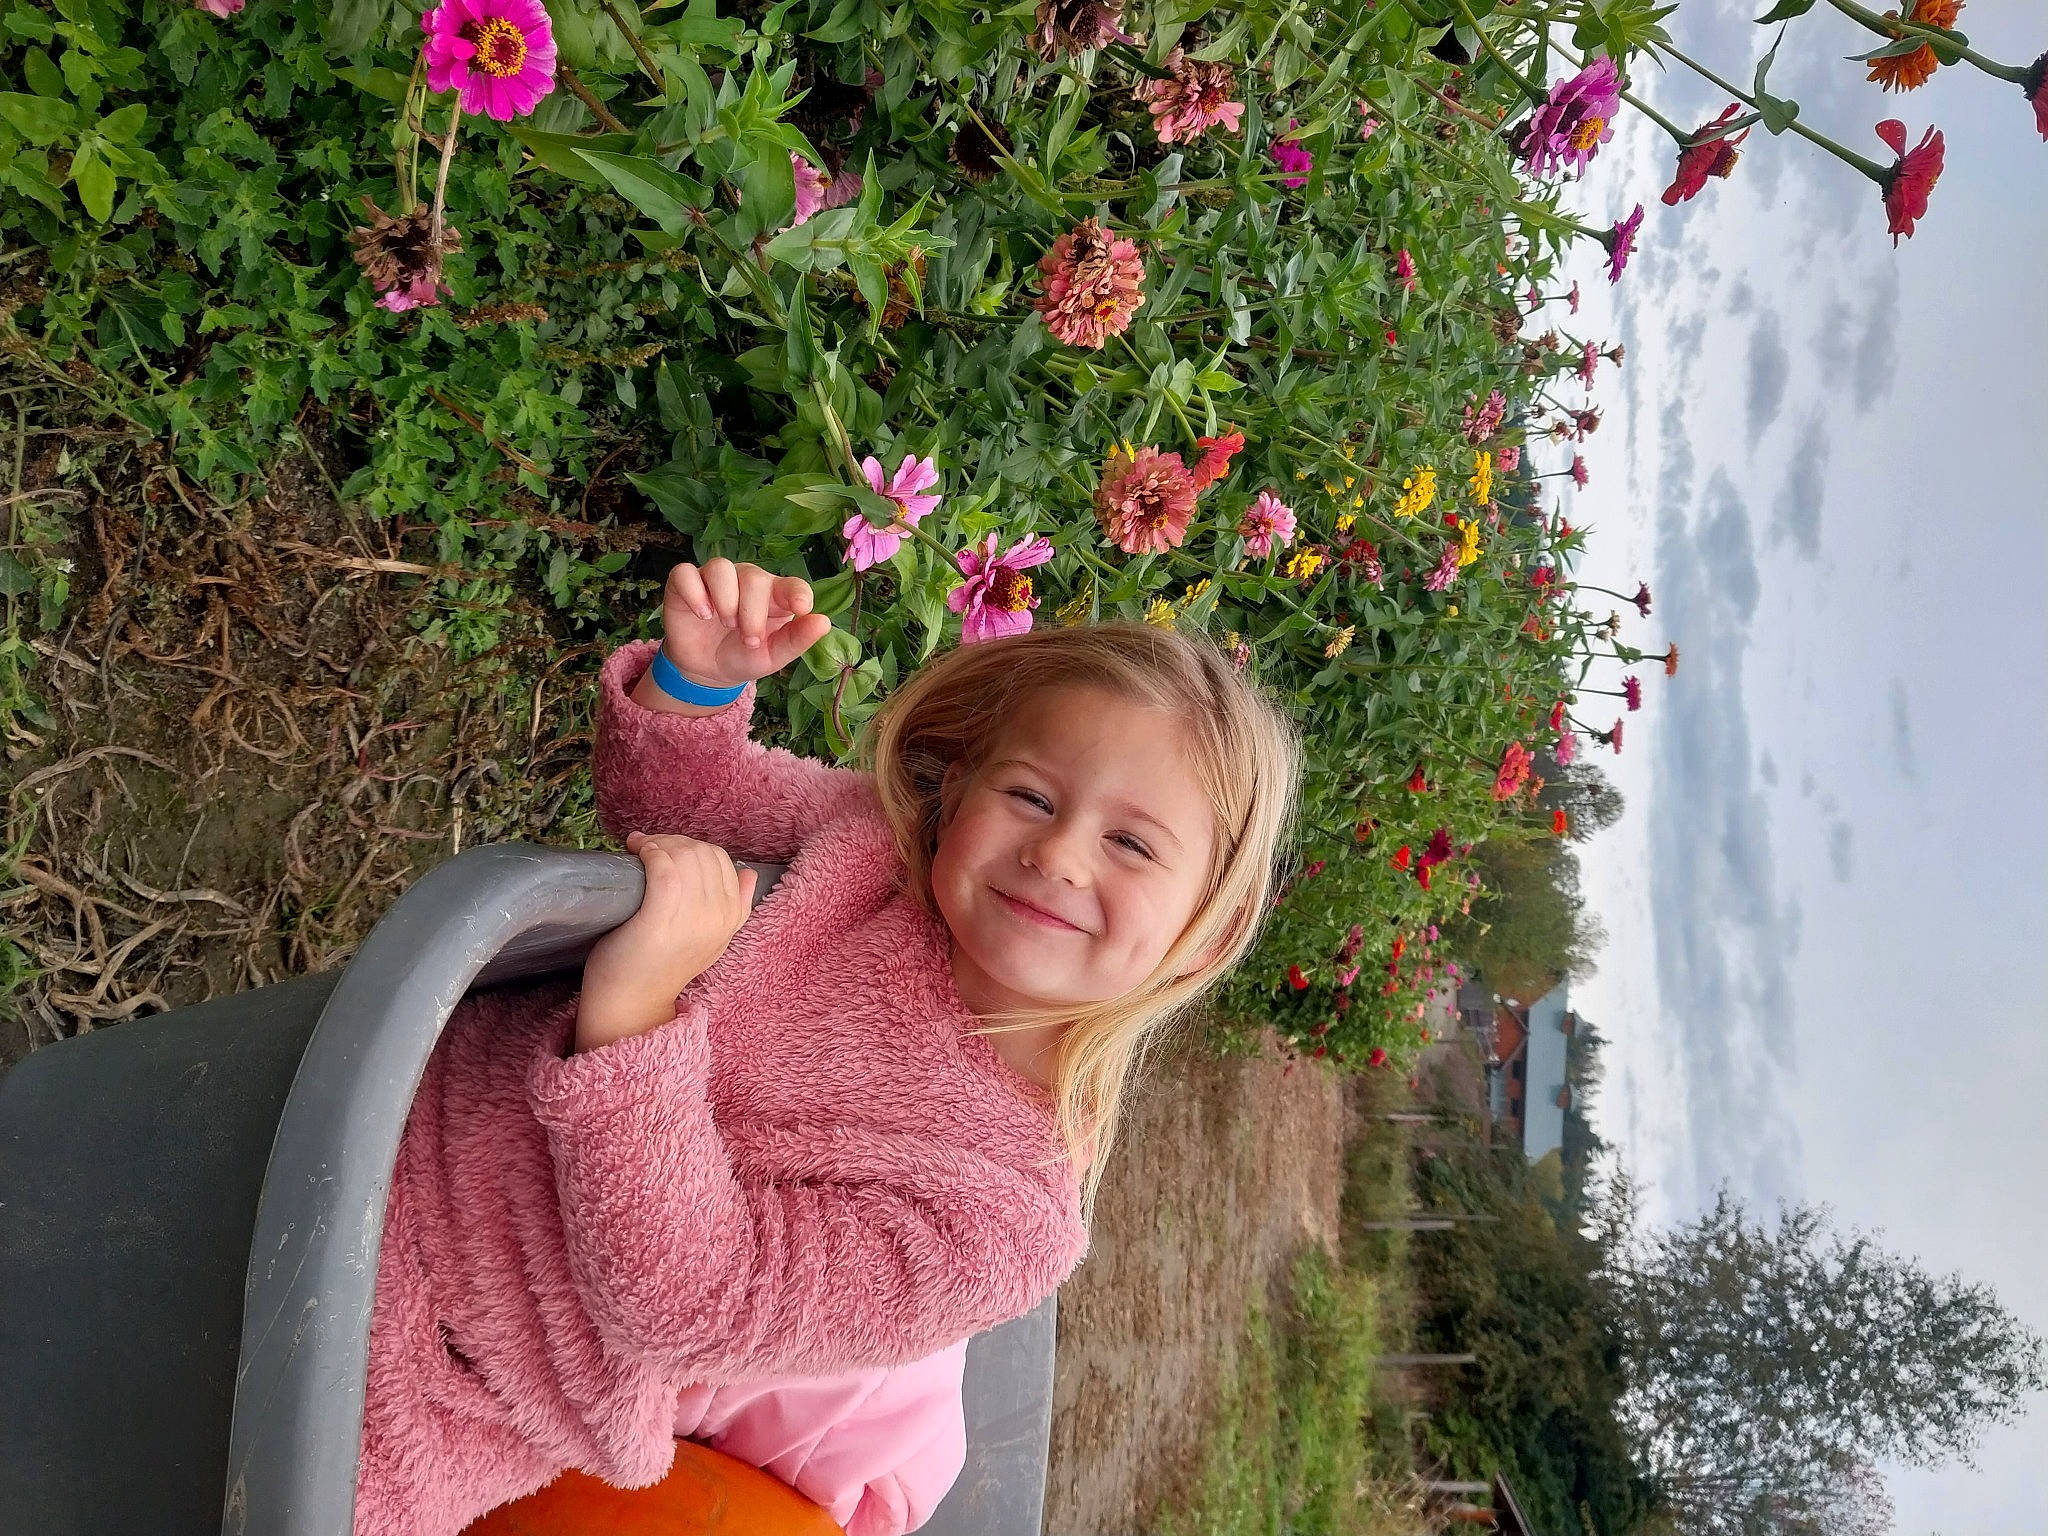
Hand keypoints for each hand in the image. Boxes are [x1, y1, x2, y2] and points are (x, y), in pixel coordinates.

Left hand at [575, 832, 759, 1052]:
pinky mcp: (661, 917)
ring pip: (684, 856)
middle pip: (703, 853)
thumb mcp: (712, 940)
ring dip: (659, 843)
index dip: (693, 847)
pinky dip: (650, 852)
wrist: (632, 1002)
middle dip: (674, 841)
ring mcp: (692, 918)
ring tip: (640, 848)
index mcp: (733, 918)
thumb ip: (736, 908)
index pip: (722, 860)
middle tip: (649, 847)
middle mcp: (718, 917)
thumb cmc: (662, 967)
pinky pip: (663, 867)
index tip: (668, 851)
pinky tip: (638, 854)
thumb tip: (748, 874)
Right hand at [660, 558, 834, 689]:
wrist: (707, 670)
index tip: (801, 608)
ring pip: (720, 568)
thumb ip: (796, 640)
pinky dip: (694, 592)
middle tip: (748, 639)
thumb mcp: (772, 656)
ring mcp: (715, 579)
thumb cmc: (744, 657)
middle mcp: (746, 581)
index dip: (797, 592)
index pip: (791, 584)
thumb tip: (824, 623)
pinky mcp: (684, 584)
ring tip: (726, 624)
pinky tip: (702, 614)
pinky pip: (686, 574)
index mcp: (774, 596)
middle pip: (753, 577)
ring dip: (725, 598)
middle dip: (752, 611)